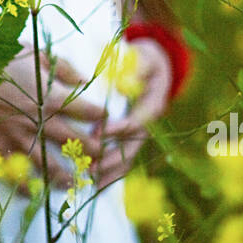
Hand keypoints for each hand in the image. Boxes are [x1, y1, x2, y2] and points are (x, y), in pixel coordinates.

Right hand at [0, 46, 109, 190]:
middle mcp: (39, 123)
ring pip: (50, 167)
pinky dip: (25, 188)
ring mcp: (18, 140)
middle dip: (93, 151)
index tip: (106, 119)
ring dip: (66, 177)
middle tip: (100, 156)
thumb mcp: (33, 52)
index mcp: (51, 98)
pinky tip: (33, 194)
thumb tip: (83, 81)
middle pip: (77, 144)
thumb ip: (62, 68)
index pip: (88, 112)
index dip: (101, 116)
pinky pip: (14, 176)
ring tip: (74, 183)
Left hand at [89, 38, 173, 188]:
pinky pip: (122, 160)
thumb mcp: (142, 59)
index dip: (119, 128)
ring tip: (89, 182)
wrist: (151, 68)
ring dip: (110, 172)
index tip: (98, 133)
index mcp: (152, 104)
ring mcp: (140, 134)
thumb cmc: (141, 60)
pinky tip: (93, 184)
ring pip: (128, 158)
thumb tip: (126, 83)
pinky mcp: (130, 140)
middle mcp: (148, 124)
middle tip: (91, 167)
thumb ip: (137, 68)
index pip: (137, 120)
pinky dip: (109, 173)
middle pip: (132, 147)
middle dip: (112, 158)